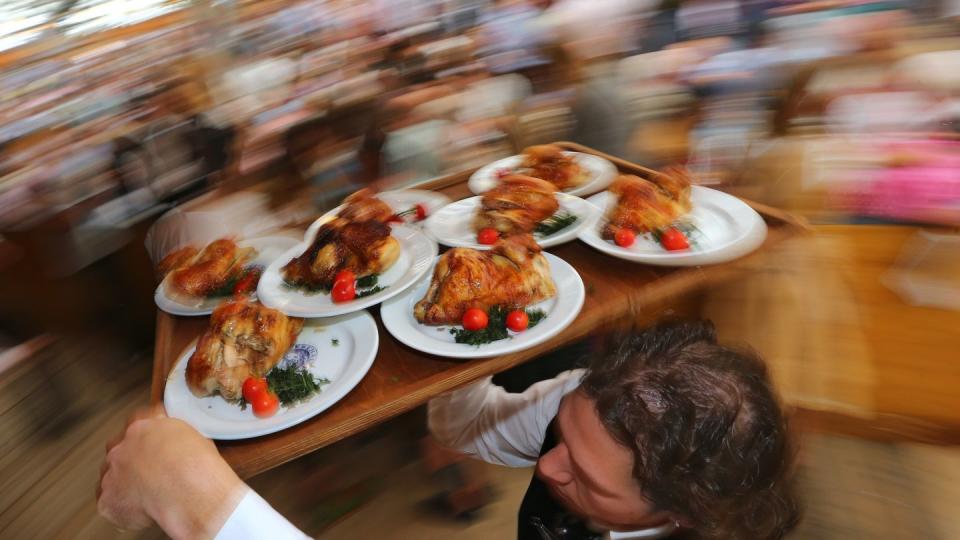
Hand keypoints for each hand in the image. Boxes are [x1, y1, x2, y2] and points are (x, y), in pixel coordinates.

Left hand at [97, 406, 246, 537]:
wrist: (189, 491)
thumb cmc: (196, 466)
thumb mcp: (194, 438)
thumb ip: (176, 439)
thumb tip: (181, 448)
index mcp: (143, 428)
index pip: (136, 424)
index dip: (145, 438)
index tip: (153, 446)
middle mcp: (122, 448)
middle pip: (118, 452)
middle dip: (131, 462)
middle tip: (151, 474)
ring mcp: (111, 474)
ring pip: (111, 479)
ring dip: (125, 486)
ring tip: (149, 496)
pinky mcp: (107, 500)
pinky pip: (110, 505)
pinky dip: (124, 510)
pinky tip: (143, 511)